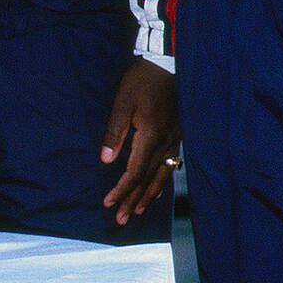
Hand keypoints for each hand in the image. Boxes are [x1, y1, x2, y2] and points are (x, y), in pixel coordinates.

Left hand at [100, 58, 180, 223]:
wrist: (167, 63)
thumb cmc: (141, 80)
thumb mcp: (122, 102)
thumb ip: (114, 132)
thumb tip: (105, 160)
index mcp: (151, 136)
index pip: (134, 172)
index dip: (121, 190)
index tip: (108, 203)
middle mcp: (165, 143)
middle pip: (148, 179)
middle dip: (133, 200)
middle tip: (121, 219)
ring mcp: (174, 140)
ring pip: (161, 176)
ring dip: (148, 196)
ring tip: (138, 211)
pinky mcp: (177, 135)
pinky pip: (170, 166)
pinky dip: (162, 181)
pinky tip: (157, 189)